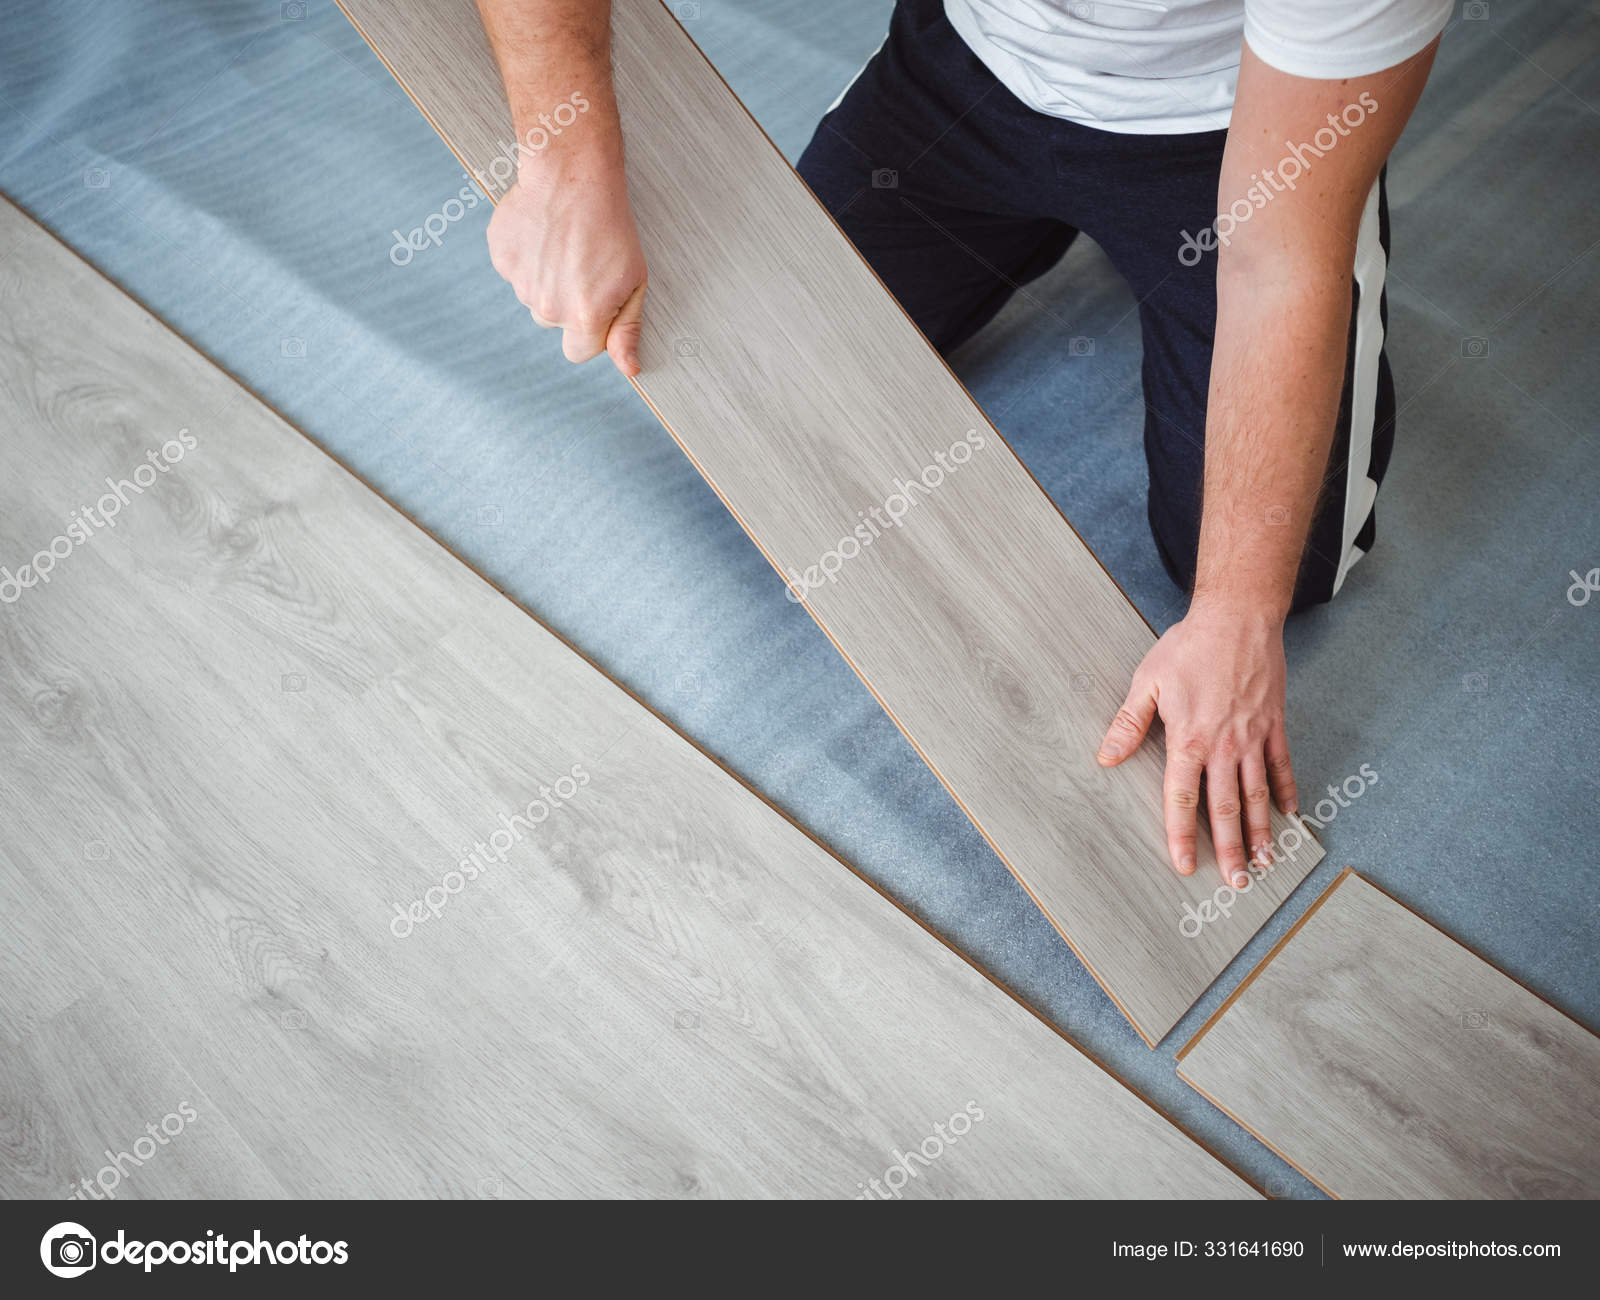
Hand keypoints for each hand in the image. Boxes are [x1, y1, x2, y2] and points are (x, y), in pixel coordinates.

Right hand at [486, 142, 646, 376]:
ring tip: (564, 245)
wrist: (573, 176)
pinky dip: (527, 257)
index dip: (591, 330)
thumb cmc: (610, 225)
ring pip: (533, 295)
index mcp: (582, 317)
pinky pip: (515, 270)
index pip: (579, 352)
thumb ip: (627, 329)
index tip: (598, 302)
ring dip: (546, 278)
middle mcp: (547, 307)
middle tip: (583, 264)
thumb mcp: (633, 281)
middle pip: (554, 323)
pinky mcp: (502, 258)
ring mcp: (520, 283)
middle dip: (567, 302)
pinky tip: (544, 235)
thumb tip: (629, 368)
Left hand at [1096, 600, 1297, 887]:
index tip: (1183, 864)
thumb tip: (1105, 757)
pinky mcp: (1273, 724)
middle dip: (1229, 849)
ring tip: (1263, 862)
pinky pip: (1280, 765)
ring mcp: (1253, 737)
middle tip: (1235, 883)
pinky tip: (1287, 814)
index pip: (1182, 798)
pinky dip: (1285, 791)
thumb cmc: (1188, 647)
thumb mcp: (1147, 682)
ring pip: (1257, 794)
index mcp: (1188, 739)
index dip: (1181, 834)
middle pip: (1226, 808)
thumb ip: (1128, 724)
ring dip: (1261, 831)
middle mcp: (1224, 746)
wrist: (1238, 618)